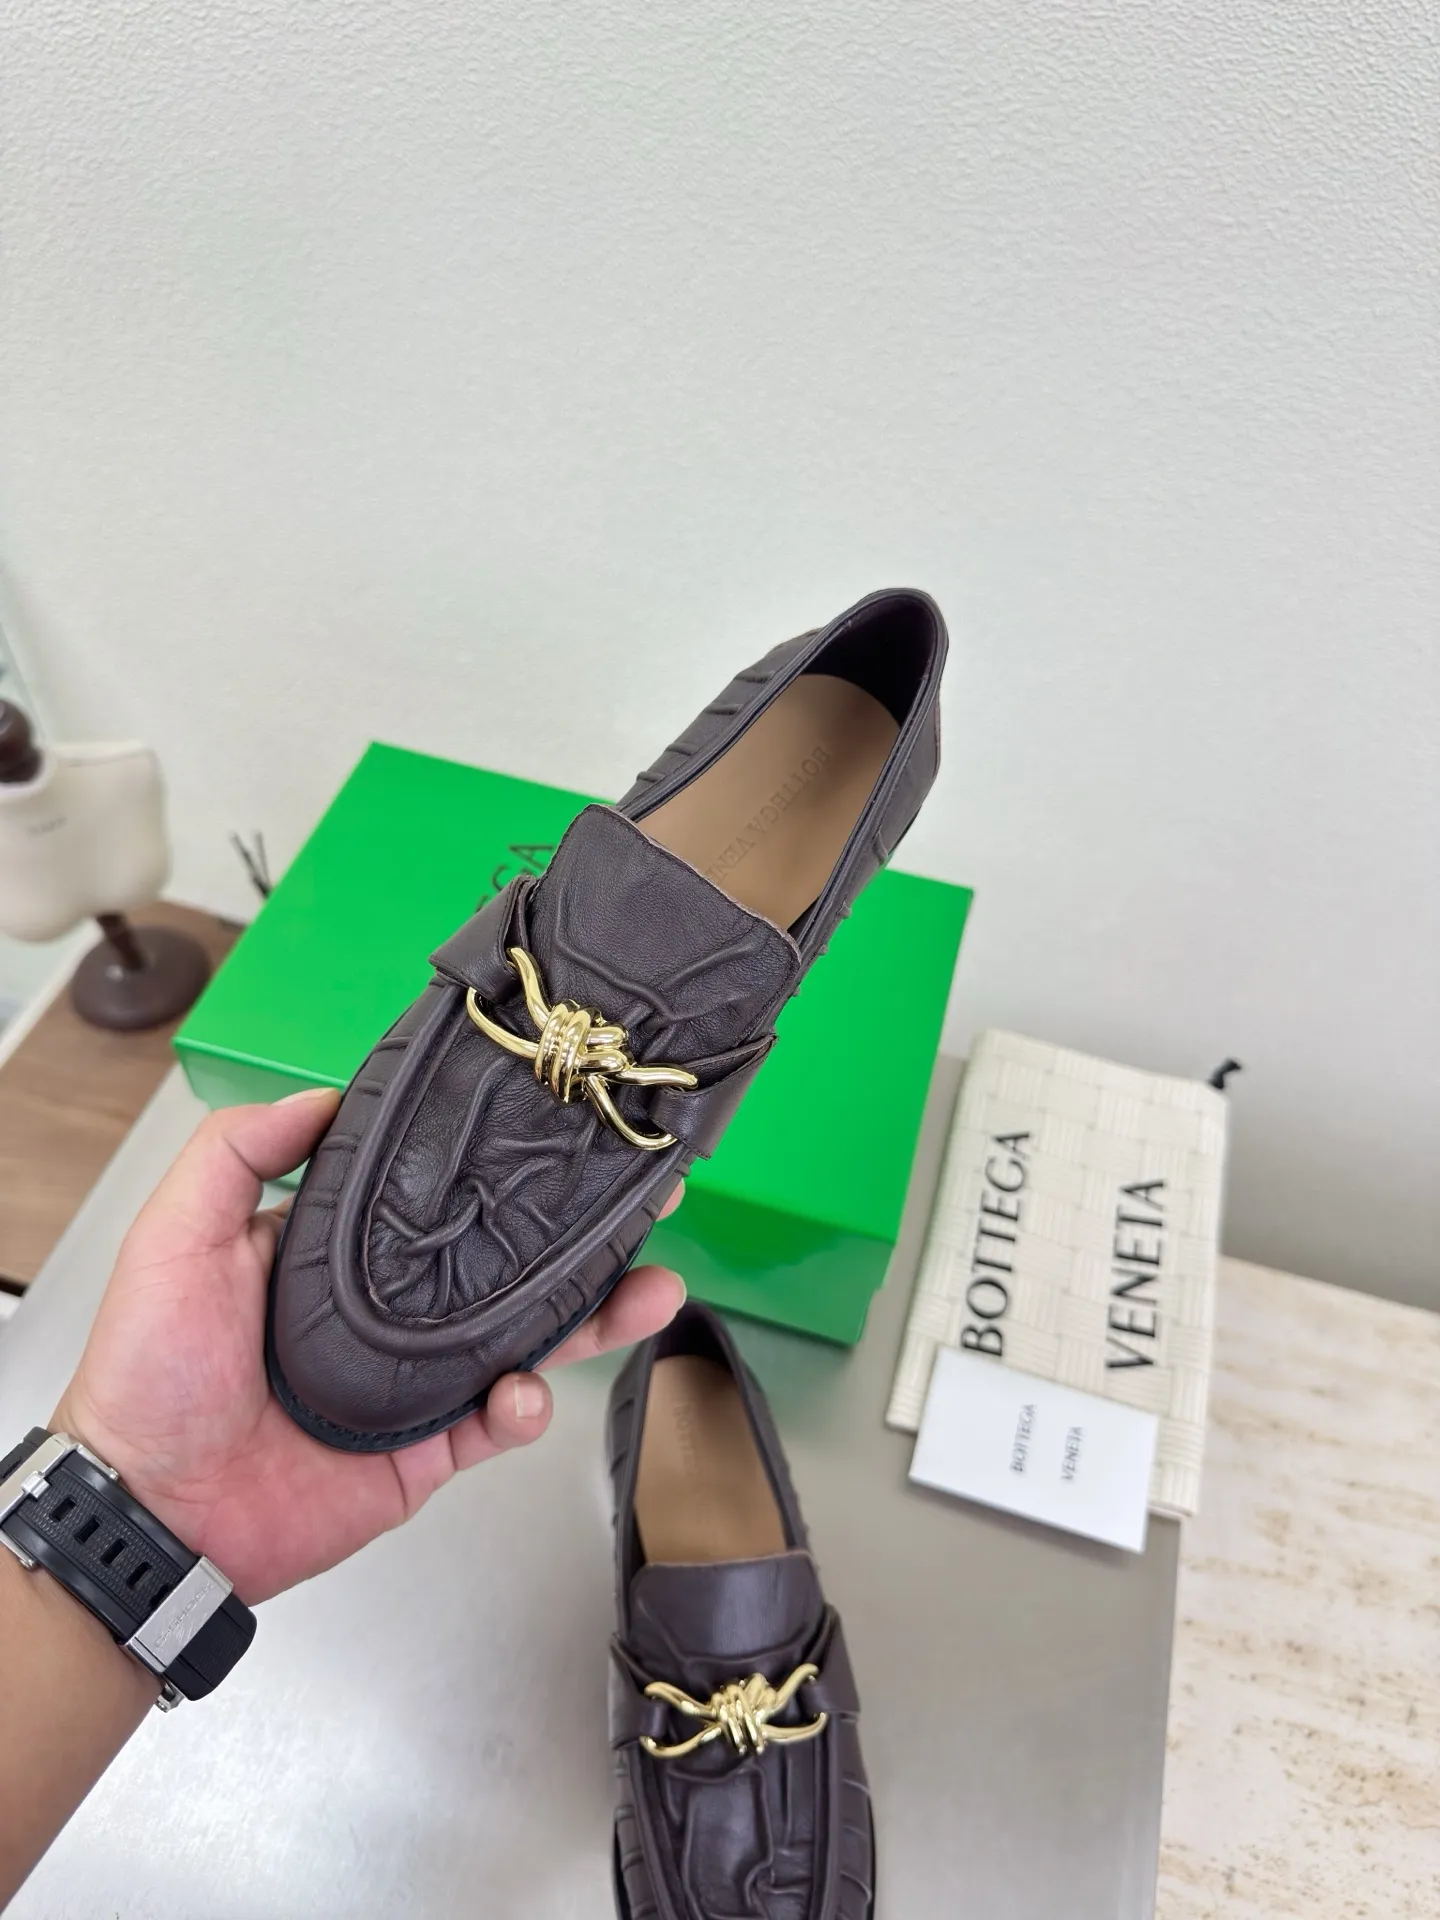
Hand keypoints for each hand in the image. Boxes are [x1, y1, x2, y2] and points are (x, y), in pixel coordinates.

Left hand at [52, 1088, 683, 1604]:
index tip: (558, 1129)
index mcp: (339, 1253)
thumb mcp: (177, 1238)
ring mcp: (417, 1381)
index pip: (436, 1193)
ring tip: (647, 1290)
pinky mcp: (429, 1449)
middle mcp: (390, 1309)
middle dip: (581, 1234)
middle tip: (646, 1198)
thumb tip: (322, 1094)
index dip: (497, 1164)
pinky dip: (528, 1406)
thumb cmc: (150, 1374)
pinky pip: (500, 1421)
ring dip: (595, 1314)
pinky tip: (524, 1391)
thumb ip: (237, 1154)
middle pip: (506, 1261)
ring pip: (529, 1338)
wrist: (151, 1511)